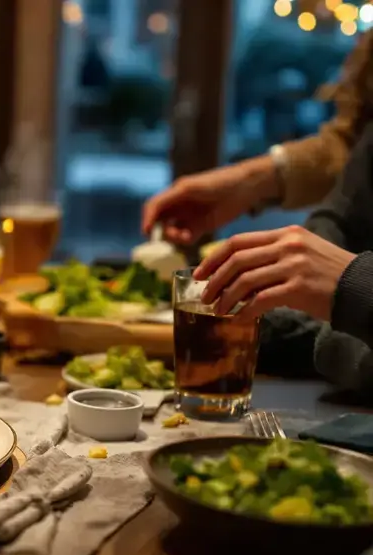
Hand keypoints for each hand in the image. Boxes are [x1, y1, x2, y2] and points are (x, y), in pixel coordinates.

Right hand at [141, 156, 279, 244]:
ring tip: (185, 237)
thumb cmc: (218, 182)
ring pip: (172, 231)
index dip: (147, 219)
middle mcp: (179, 205)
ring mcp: (189, 216)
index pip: (153, 207)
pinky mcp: (201, 226)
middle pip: (160, 222)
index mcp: (174, 193)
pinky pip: (186, 237)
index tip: (147, 232)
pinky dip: (185, 240)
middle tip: (173, 235)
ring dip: (174, 237)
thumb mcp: (188, 189)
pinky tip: (190, 238)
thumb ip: (167, 201)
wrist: (247, 186)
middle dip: (162, 231)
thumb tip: (150, 217)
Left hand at [196, 225, 356, 321]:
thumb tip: (233, 273)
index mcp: (285, 235)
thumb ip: (270, 256)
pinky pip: (261, 299)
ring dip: (226, 298)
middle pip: (237, 260)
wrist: (361, 287)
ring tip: (219, 310)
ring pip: (245, 280)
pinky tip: (239, 318)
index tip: (199, 273)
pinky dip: (245, 310)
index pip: (238, 241)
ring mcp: (294, 265)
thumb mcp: (300, 253)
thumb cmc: (326, 274)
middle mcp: (288, 246)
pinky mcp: (299, 287)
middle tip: (204, 296)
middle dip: (214, 280)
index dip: (213, 258)